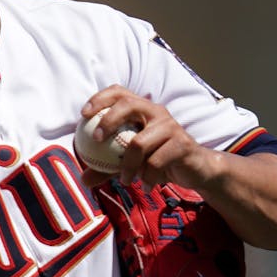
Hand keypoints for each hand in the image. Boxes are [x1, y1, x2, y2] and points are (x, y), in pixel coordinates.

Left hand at [79, 86, 222, 190]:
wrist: (193, 171)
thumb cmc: (157, 160)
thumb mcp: (129, 163)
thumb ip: (106, 168)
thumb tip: (83, 179)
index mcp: (141, 110)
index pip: (119, 92)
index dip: (100, 98)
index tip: (84, 115)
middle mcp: (156, 112)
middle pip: (129, 104)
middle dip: (109, 120)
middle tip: (97, 140)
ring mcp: (171, 126)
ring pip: (139, 143)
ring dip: (128, 166)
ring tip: (126, 180)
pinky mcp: (183, 143)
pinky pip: (155, 162)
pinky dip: (147, 176)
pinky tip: (147, 185)